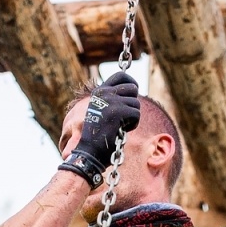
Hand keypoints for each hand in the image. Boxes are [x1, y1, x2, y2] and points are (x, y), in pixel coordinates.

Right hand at [57, 71, 141, 187]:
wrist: (89, 150)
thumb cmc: (97, 136)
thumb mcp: (103, 112)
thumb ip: (113, 100)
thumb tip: (133, 89)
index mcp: (99, 92)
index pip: (121, 76)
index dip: (131, 82)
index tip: (133, 93)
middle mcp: (104, 93)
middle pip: (133, 89)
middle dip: (133, 104)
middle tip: (125, 117)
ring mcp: (111, 101)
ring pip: (136, 104)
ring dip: (132, 118)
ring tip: (119, 126)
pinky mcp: (118, 111)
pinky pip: (136, 115)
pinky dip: (132, 125)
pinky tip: (121, 131)